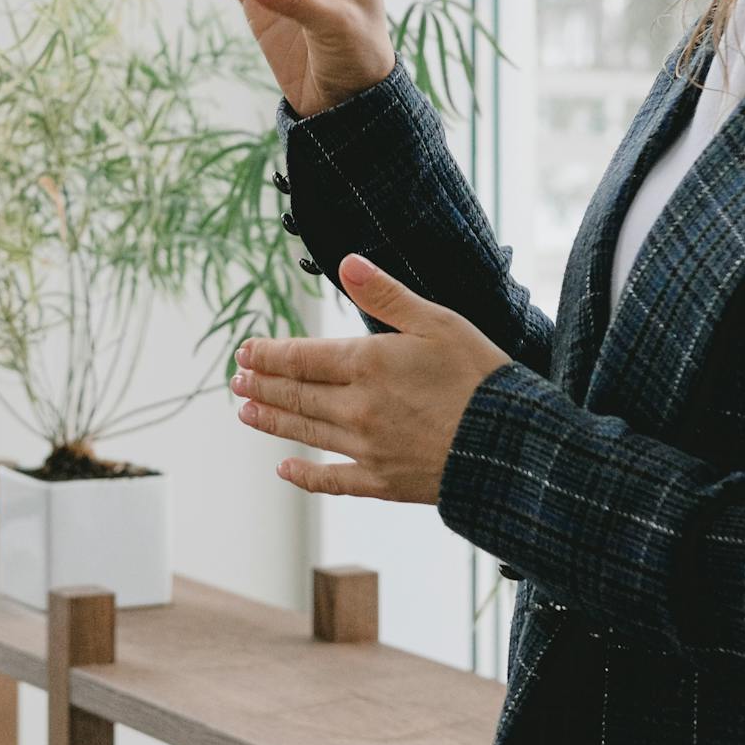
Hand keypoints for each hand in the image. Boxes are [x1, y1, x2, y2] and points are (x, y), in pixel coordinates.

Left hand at [230, 254, 513, 502]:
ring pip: (306, 432)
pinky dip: (304, 475)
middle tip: (236, 380)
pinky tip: (284, 469)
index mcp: (367, 364)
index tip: (245, 351)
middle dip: (263, 385)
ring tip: (245, 411)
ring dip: (272, 420)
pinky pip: (332, 480)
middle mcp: (357, 407)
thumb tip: (346, 263)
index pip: (302, 357)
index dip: (269, 354)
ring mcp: (366, 448)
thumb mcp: (436, 321)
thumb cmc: (479, 376)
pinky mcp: (382, 482)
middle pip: (297, 394)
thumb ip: (385, 294)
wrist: (508, 446)